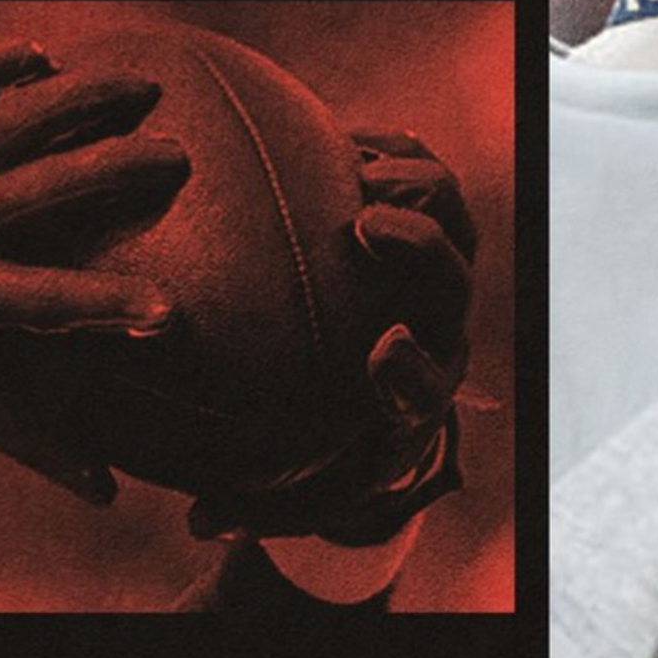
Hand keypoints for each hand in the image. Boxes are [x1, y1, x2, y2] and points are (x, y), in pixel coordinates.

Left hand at [0, 41, 191, 500]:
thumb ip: (39, 444)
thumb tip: (109, 492)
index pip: (54, 302)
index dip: (114, 309)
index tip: (171, 315)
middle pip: (52, 183)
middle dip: (120, 166)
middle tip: (178, 162)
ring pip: (20, 118)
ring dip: (87, 97)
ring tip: (146, 90)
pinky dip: (1, 65)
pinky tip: (43, 56)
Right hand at [190, 123, 473, 543]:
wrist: (361, 380)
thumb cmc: (316, 440)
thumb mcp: (285, 482)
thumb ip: (250, 499)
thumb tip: (202, 521)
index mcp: (409, 398)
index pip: (422, 392)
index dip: (410, 372)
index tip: (380, 351)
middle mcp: (436, 330)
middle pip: (450, 286)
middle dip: (420, 251)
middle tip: (368, 224)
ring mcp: (437, 272)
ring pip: (455, 222)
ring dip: (417, 189)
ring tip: (362, 167)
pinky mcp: (428, 220)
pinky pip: (428, 174)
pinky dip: (397, 151)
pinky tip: (346, 136)